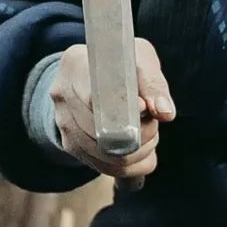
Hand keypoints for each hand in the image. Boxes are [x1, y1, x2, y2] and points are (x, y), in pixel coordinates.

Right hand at [50, 37, 175, 178]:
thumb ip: (153, 84)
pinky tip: (140, 149)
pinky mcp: (70, 145)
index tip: (143, 109)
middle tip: (152, 123)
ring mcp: (62, 122)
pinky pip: (104, 167)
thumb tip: (165, 113)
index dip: (123, 110)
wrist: (94, 75)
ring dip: (137, 151)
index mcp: (75, 65)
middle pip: (100, 131)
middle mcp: (62, 94)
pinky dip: (130, 164)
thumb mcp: (140, 60)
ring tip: (148, 133)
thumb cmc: (120, 64)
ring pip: (105, 156)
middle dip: (138, 134)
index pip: (94, 96)